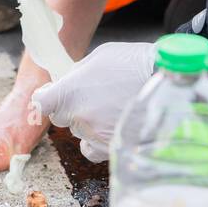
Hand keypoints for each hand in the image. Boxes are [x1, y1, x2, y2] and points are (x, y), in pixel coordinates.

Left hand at [31, 41, 155, 161]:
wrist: (166, 81)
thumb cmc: (134, 63)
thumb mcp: (99, 56)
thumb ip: (77, 72)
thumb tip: (66, 81)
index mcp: (69, 92)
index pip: (41, 103)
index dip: (46, 98)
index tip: (52, 95)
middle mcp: (78, 117)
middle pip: (61, 117)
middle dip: (71, 108)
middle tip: (92, 97)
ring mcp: (94, 135)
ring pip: (78, 132)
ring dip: (88, 123)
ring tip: (110, 109)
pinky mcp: (111, 149)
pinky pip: (92, 149)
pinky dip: (96, 141)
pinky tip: (109, 128)